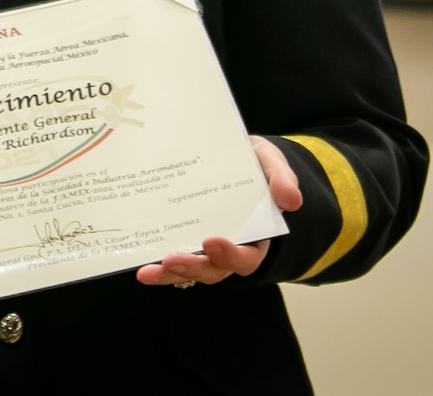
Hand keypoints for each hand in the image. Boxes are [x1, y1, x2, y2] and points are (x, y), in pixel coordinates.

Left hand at [136, 135, 303, 287]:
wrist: (237, 158)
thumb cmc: (257, 166)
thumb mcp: (274, 165)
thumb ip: (282, 180)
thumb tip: (291, 200)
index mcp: (255, 236)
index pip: (247, 257)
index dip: (231, 255)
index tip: (212, 242)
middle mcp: (229, 248)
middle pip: (214, 269)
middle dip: (193, 267)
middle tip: (173, 259)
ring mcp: (204, 246)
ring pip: (190, 268)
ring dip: (169, 273)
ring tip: (148, 271)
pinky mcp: (184, 237)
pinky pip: (172, 256)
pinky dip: (159, 265)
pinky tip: (142, 266)